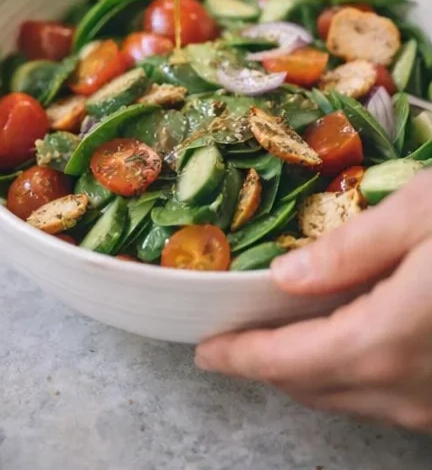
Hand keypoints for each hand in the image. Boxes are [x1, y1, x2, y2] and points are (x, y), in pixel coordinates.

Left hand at [197, 171, 431, 430]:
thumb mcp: (420, 213)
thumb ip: (350, 247)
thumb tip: (284, 273)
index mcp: (385, 340)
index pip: (289, 361)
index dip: (239, 356)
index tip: (203, 347)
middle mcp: (407, 388)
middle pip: (313, 387)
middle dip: (265, 363)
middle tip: (229, 335)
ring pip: (350, 399)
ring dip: (307, 371)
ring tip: (276, 333)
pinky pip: (386, 398)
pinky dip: (349, 374)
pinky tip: (342, 337)